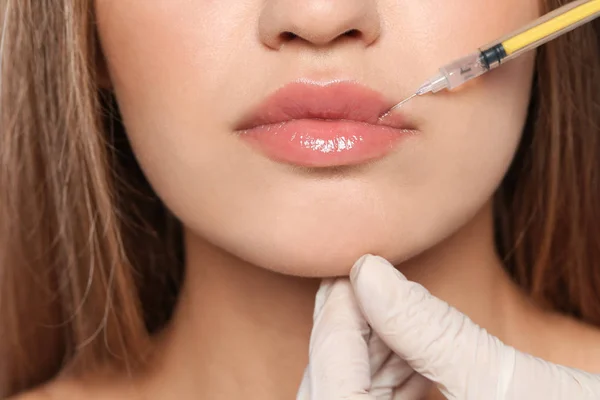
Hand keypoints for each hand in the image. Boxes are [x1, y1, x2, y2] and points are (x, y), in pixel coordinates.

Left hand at [297, 254, 599, 398]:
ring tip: (383, 300)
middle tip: (357, 279)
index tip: (348, 273)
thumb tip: (369, 273)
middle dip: (346, 334)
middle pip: (334, 393)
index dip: (335, 326)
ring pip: (353, 398)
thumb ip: (430, 329)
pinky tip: (407, 342)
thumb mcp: (508, 386)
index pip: (334, 391)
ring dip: (368, 350)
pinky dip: (391, 372)